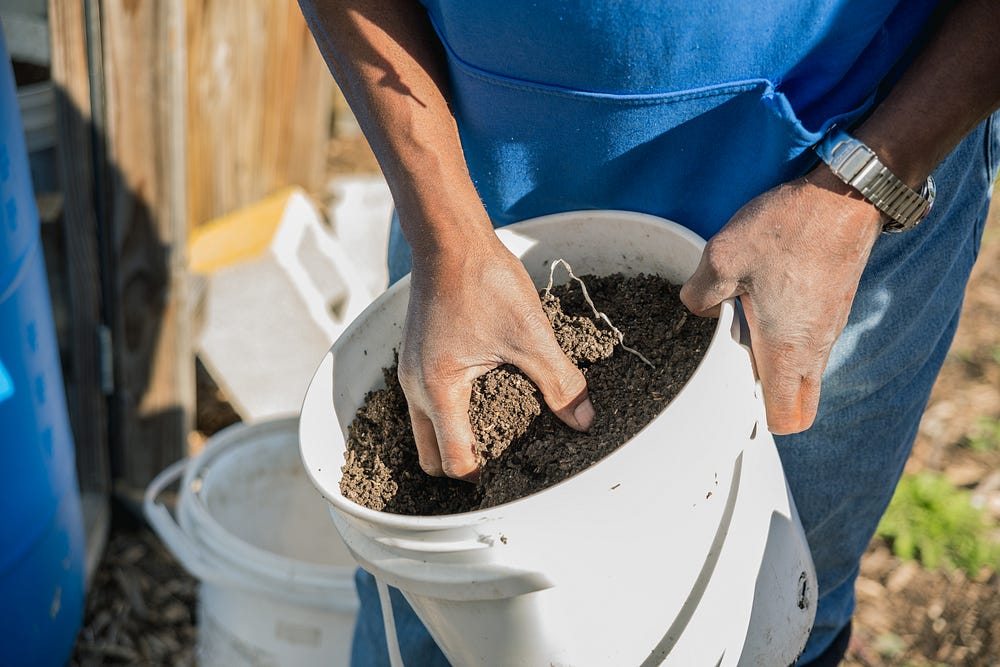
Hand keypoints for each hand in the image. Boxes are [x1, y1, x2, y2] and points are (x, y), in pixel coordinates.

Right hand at [398, 229, 594, 478]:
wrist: (450, 239)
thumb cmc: (484, 283)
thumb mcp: (530, 336)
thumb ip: (558, 383)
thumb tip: (584, 420)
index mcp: (439, 390)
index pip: (454, 461)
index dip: (483, 477)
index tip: (514, 475)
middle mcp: (415, 387)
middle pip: (430, 455)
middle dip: (462, 466)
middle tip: (502, 461)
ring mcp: (410, 370)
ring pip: (425, 428)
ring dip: (454, 439)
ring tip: (496, 433)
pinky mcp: (416, 354)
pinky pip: (425, 401)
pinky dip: (448, 413)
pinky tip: (483, 396)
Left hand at [680, 167, 882, 433]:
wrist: (844, 196)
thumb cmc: (786, 229)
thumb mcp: (722, 258)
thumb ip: (699, 294)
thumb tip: (695, 309)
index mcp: (787, 350)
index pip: (785, 418)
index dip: (757, 421)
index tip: (730, 405)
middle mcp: (814, 349)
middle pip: (799, 404)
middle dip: (769, 404)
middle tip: (733, 376)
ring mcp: (829, 329)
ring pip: (805, 374)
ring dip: (776, 368)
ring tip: (742, 335)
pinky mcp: (834, 308)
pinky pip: (810, 345)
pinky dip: (788, 342)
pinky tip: (762, 308)